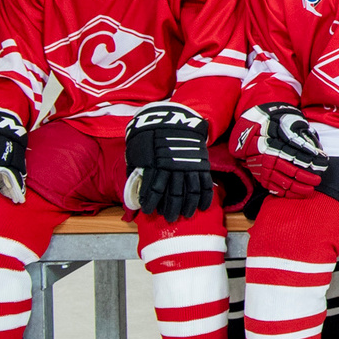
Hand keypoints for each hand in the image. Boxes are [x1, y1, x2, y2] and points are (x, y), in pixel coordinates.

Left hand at [124, 100, 214, 219]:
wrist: (172, 119)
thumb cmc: (151, 136)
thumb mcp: (138, 152)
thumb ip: (136, 172)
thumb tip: (133, 189)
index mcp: (157, 164)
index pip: (153, 189)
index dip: (151, 203)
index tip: (149, 212)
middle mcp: (174, 167)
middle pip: (174, 193)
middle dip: (171, 209)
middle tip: (170, 219)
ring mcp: (190, 165)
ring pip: (191, 191)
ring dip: (188, 205)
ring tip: (186, 215)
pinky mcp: (202, 164)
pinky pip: (205, 183)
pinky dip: (205, 196)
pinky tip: (203, 206)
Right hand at [233, 104, 326, 197]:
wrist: (248, 133)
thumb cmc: (271, 128)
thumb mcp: (284, 125)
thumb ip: (297, 136)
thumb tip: (314, 149)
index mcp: (274, 147)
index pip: (295, 157)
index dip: (308, 162)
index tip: (320, 165)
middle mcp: (268, 160)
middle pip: (291, 172)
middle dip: (306, 178)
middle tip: (317, 180)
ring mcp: (264, 170)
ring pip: (284, 183)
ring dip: (298, 188)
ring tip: (310, 189)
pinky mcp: (261, 177)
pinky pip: (274, 188)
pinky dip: (286, 193)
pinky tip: (297, 194)